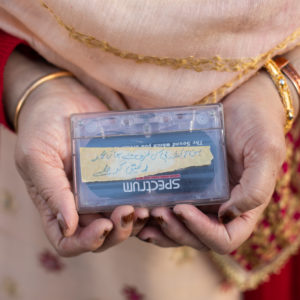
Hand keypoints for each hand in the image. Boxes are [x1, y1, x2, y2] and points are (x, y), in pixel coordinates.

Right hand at [13, 74, 147, 255]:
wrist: (64, 96)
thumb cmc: (42, 125)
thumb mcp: (37, 156)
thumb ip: (50, 191)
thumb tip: (69, 226)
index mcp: (56, 205)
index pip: (69, 241)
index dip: (86, 243)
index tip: (103, 226)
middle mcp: (81, 203)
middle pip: (103, 235)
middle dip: (119, 231)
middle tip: (129, 211)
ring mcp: (103, 189)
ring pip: (123, 219)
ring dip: (136, 220)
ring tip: (146, 206)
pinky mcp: (120, 174)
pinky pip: (134, 195)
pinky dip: (145, 201)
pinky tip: (155, 195)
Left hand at [138, 71, 292, 253]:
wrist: (241, 100)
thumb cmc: (257, 123)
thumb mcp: (264, 152)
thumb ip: (255, 188)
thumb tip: (226, 216)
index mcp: (243, 205)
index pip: (225, 238)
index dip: (202, 232)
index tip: (182, 208)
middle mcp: (222, 206)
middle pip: (197, 237)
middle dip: (175, 230)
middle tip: (156, 212)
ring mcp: (203, 196)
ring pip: (180, 227)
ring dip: (161, 227)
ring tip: (143, 213)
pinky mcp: (187, 182)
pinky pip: (171, 207)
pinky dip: (155, 215)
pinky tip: (140, 209)